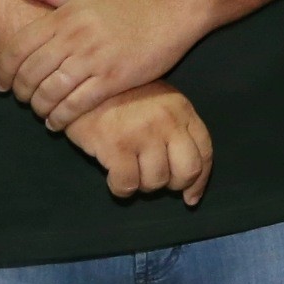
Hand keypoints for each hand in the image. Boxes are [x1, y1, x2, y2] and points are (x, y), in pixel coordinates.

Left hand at [0, 0, 208, 131]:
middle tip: (22, 99)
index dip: (4, 69)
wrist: (173, 6)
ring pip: (51, 92)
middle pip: (31, 73)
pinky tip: (57, 121)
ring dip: (39, 107)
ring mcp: (94, 59)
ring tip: (40, 111)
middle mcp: (75, 37)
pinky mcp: (114, 78)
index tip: (1, 83)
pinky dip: (62, 117)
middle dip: (20, 91)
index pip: (19, 47)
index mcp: (65, 15)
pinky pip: (78, 104)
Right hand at [66, 83, 212, 203]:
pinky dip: (121, 188)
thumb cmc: (120, 98)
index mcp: (181, 108)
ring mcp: (142, 132)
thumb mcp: (158, 103)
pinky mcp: (116, 146)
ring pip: (156, 182)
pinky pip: (127, 185)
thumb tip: (191, 184)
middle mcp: (167, 120)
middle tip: (153, 180)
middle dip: (172, 185)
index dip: (199, 181)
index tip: (190, 197)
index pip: (204, 152)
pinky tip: (113, 174)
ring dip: (142, 185)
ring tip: (129, 169)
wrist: (80, 86)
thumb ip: (176, 132)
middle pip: (187, 171)